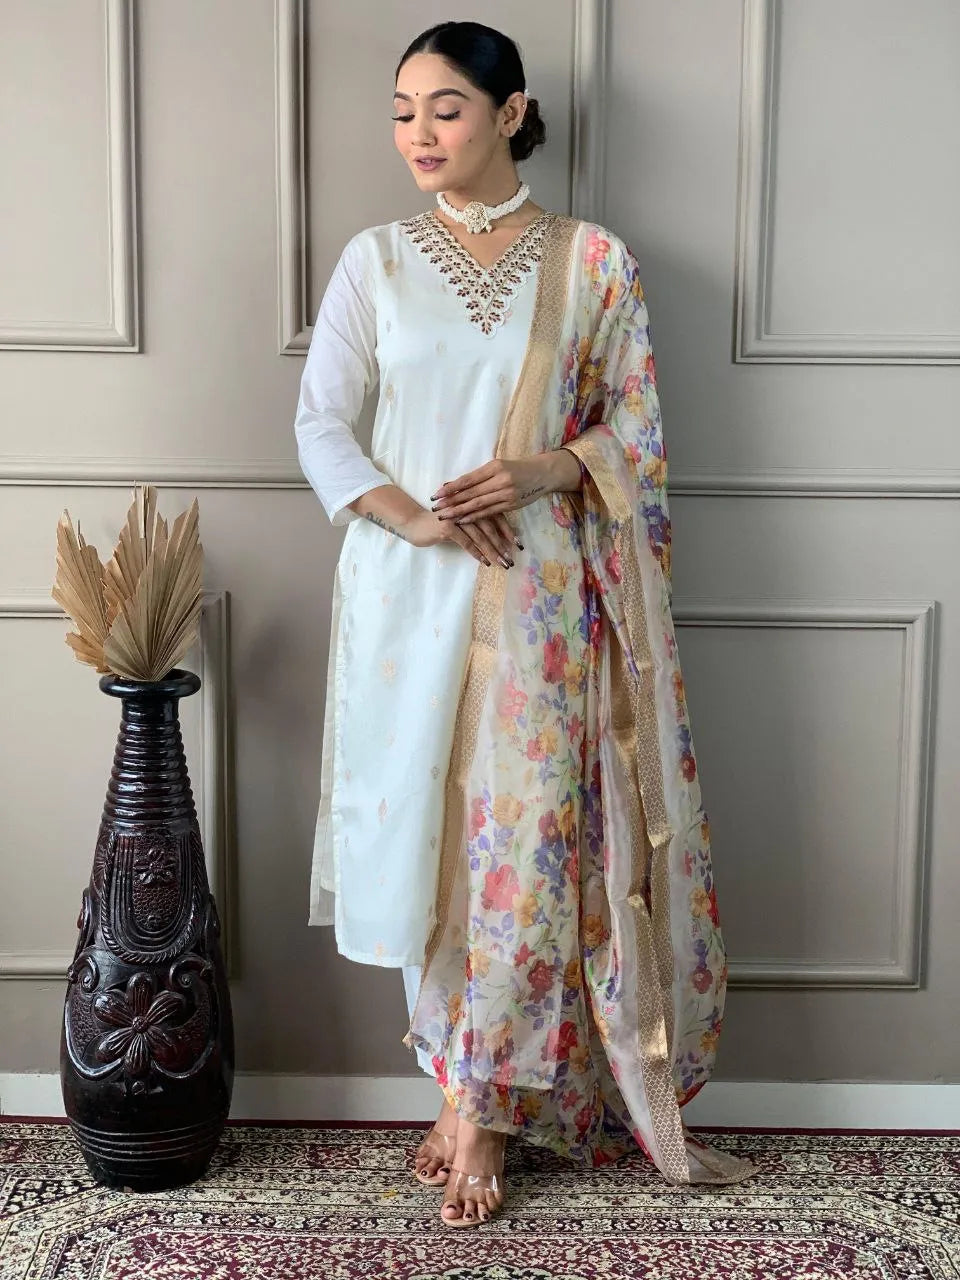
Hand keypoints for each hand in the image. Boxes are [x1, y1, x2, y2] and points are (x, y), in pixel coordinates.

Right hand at [398, 508, 518, 567]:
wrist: (414, 523)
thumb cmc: (440, 524)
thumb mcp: (462, 521)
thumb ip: (478, 524)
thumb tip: (499, 538)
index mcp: (474, 504)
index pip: (496, 517)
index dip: (508, 532)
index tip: (519, 546)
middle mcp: (468, 507)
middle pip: (490, 527)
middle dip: (503, 545)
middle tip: (511, 559)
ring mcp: (457, 516)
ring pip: (480, 536)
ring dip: (492, 551)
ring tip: (502, 563)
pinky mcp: (447, 527)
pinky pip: (466, 542)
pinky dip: (476, 553)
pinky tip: (484, 562)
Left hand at [430, 455, 551, 523]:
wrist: (543, 474)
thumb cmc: (517, 469)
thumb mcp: (499, 466)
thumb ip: (479, 476)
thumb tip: (453, 484)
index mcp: (494, 466)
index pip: (468, 479)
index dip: (451, 487)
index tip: (437, 493)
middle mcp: (500, 479)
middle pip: (470, 492)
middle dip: (451, 501)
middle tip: (435, 507)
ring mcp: (506, 493)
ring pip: (478, 504)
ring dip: (459, 511)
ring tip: (444, 516)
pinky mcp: (511, 504)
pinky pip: (489, 512)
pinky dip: (474, 517)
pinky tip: (462, 520)